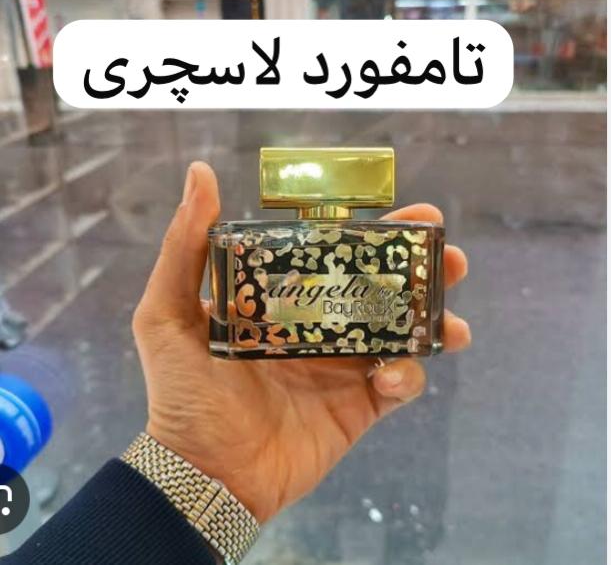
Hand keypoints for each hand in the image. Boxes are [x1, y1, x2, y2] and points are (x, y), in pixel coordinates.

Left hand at [132, 162, 469, 522]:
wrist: (205, 471)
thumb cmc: (184, 392)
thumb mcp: (169, 312)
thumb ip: (186, 247)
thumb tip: (202, 173)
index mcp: (285, 298)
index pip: (336, 255)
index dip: (375, 234)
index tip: (411, 217)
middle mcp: (319, 325)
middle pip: (380, 289)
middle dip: (420, 272)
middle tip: (449, 261)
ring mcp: (342, 366)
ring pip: (400, 333)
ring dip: (432, 323)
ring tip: (452, 324)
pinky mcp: (358, 406)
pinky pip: (398, 385)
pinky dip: (408, 376)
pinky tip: (392, 376)